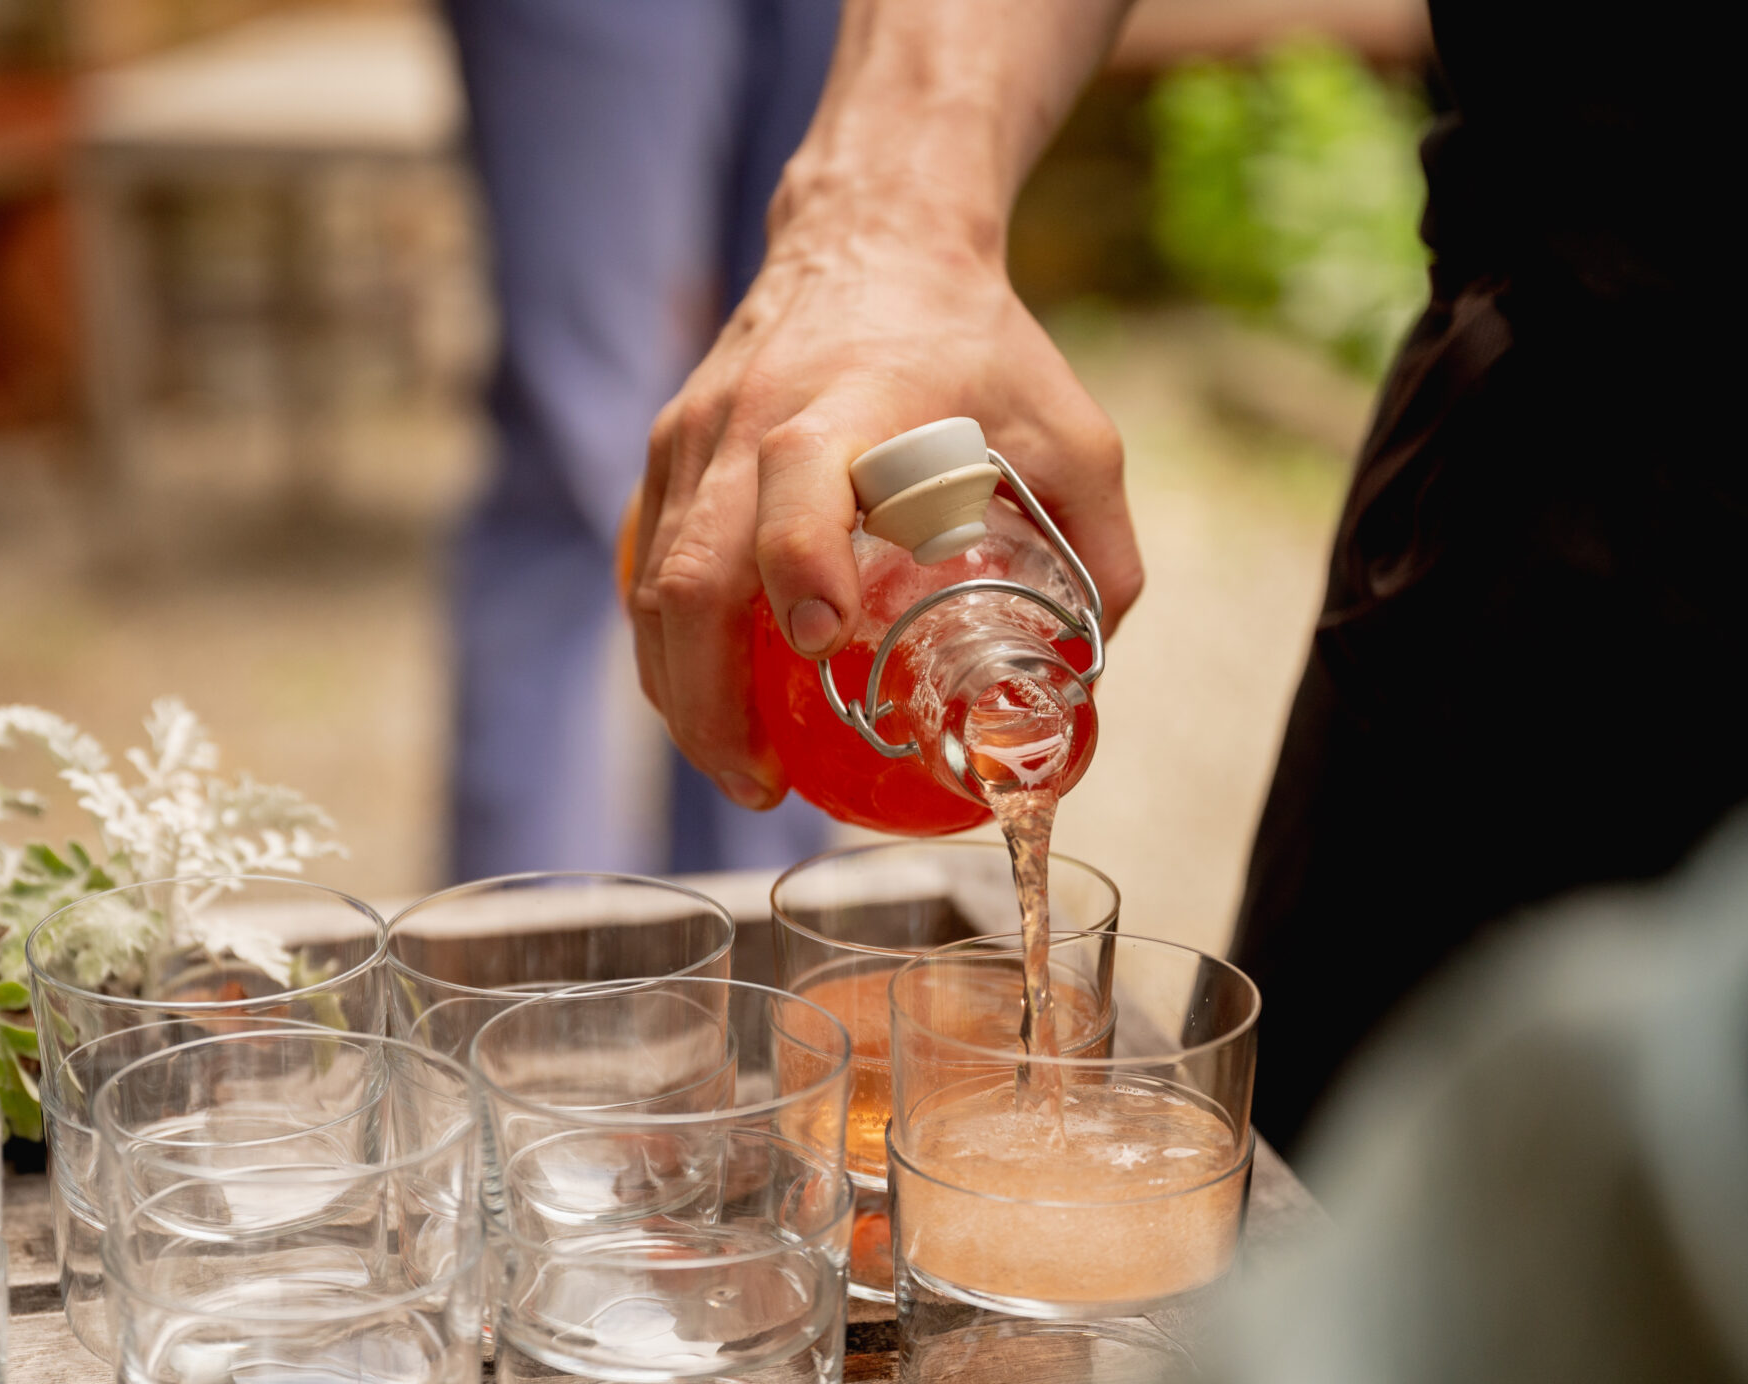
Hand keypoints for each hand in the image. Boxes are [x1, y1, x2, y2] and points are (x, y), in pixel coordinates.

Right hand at [624, 226, 1143, 808]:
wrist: (869, 234)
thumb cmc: (972, 338)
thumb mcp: (1070, 428)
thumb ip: (1101, 547)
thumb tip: (1094, 671)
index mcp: (847, 402)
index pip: (794, 485)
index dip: (797, 568)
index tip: (823, 643)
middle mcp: (748, 419)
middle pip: (692, 575)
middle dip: (713, 701)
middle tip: (764, 785)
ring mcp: (692, 437)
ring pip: (653, 588)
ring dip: (683, 696)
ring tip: (740, 768)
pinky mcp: (667, 454)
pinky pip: (647, 571)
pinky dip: (669, 652)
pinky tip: (711, 704)